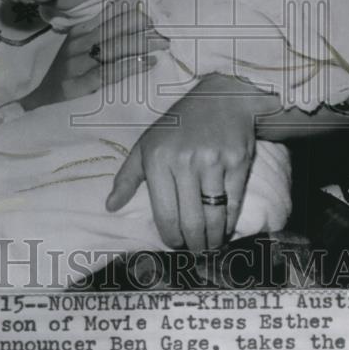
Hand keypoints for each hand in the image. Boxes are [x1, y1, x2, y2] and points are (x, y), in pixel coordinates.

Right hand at [21, 0, 169, 107]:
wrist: (37, 104)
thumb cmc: (65, 75)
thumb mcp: (77, 50)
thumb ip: (97, 34)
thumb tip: (128, 17)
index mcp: (77, 35)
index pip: (102, 17)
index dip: (122, 8)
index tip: (142, 1)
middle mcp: (76, 47)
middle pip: (111, 31)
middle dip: (137, 26)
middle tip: (160, 27)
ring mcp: (76, 67)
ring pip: (112, 50)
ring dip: (139, 45)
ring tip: (161, 43)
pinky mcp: (77, 87)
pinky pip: (107, 74)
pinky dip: (129, 67)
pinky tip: (148, 63)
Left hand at [106, 75, 269, 251]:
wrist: (222, 99)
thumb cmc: (179, 125)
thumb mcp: (147, 144)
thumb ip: (127, 177)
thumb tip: (110, 206)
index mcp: (158, 159)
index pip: (165, 215)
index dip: (171, 238)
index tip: (174, 244)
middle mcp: (185, 161)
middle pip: (192, 222)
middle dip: (193, 245)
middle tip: (194, 250)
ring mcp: (213, 162)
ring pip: (214, 217)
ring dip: (212, 239)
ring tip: (210, 245)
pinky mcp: (238, 162)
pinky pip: (234, 204)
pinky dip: (230, 223)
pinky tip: (225, 228)